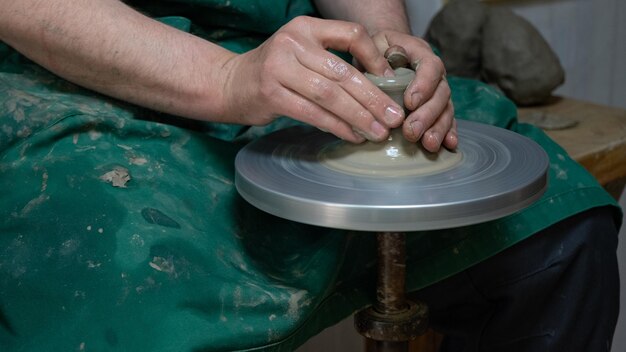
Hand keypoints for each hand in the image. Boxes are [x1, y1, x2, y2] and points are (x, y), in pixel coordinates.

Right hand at [220, 16, 406, 142]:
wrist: (230, 84)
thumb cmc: (274, 71)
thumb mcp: (300, 52)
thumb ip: (331, 61)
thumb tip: (377, 87)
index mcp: (305, 27)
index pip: (351, 34)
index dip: (375, 58)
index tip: (391, 81)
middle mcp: (292, 42)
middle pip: (343, 72)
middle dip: (374, 98)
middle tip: (394, 118)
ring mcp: (279, 67)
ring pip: (330, 95)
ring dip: (359, 117)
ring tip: (378, 132)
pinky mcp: (271, 93)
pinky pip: (313, 113)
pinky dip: (336, 127)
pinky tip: (352, 136)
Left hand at [368, 30, 457, 151]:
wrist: (380, 52)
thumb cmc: (374, 50)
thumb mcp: (371, 45)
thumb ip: (377, 56)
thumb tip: (385, 74)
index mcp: (420, 52)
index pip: (430, 66)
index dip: (424, 85)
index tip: (410, 103)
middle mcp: (434, 73)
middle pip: (441, 92)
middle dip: (428, 115)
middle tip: (412, 132)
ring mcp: (437, 91)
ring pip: (446, 109)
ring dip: (439, 128)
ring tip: (429, 144)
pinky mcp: (436, 108)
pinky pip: (446, 120)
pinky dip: (448, 133)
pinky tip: (448, 145)